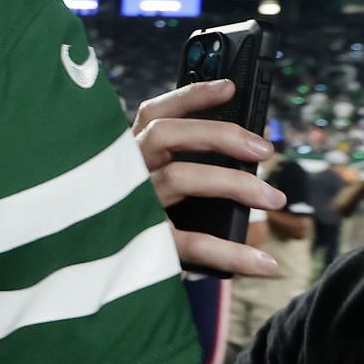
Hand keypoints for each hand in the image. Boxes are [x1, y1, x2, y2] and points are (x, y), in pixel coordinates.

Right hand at [132, 79, 284, 276]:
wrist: (89, 276)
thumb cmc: (130, 225)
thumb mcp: (148, 187)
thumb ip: (181, 170)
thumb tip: (244, 157)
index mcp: (125, 155)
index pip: (153, 113)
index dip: (190, 96)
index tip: (230, 87)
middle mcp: (121, 172)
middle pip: (165, 134)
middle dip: (219, 134)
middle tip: (263, 149)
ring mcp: (128, 206)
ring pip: (180, 177)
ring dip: (234, 183)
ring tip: (273, 199)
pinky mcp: (140, 243)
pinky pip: (191, 243)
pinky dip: (232, 253)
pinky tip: (265, 263)